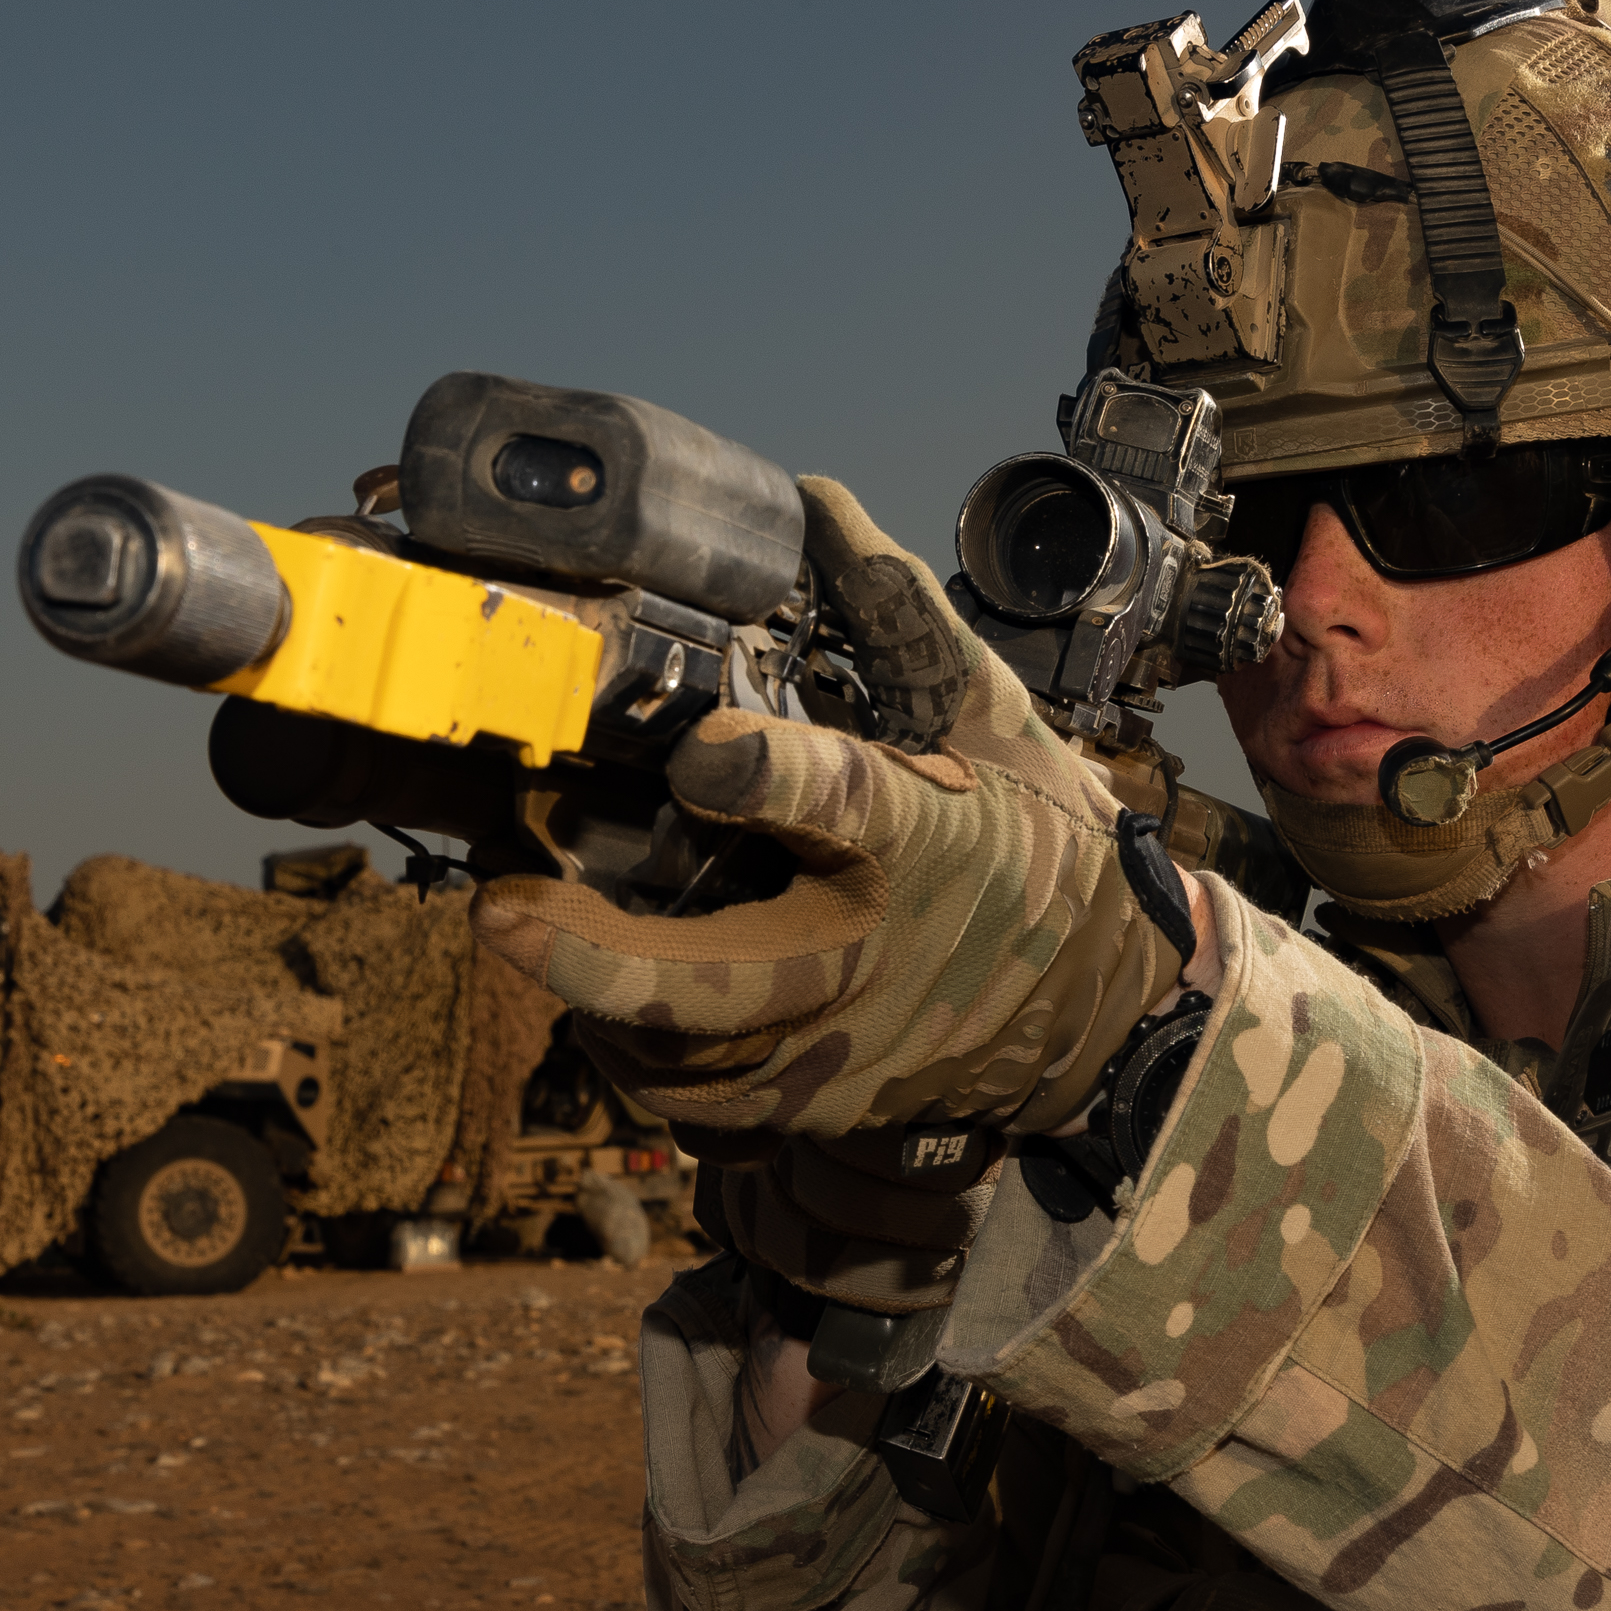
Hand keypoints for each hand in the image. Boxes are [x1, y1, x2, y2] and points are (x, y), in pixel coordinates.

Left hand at [472, 476, 1189, 1138]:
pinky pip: (704, 1109)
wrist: (1111, 1005)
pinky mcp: (828, 1110)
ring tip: (533, 931)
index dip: (761, 777)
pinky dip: (638, 1064)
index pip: (840, 804)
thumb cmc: (1041, 843)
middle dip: (595, 956)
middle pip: (719, 985)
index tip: (693, 748)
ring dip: (594, 1003)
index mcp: (926, 840)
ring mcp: (848, 1052)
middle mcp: (877, 957)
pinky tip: (600, 1007)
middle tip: (499, 906)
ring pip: (690, 1061)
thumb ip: (893, 612)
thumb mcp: (988, 713)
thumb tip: (811, 501)